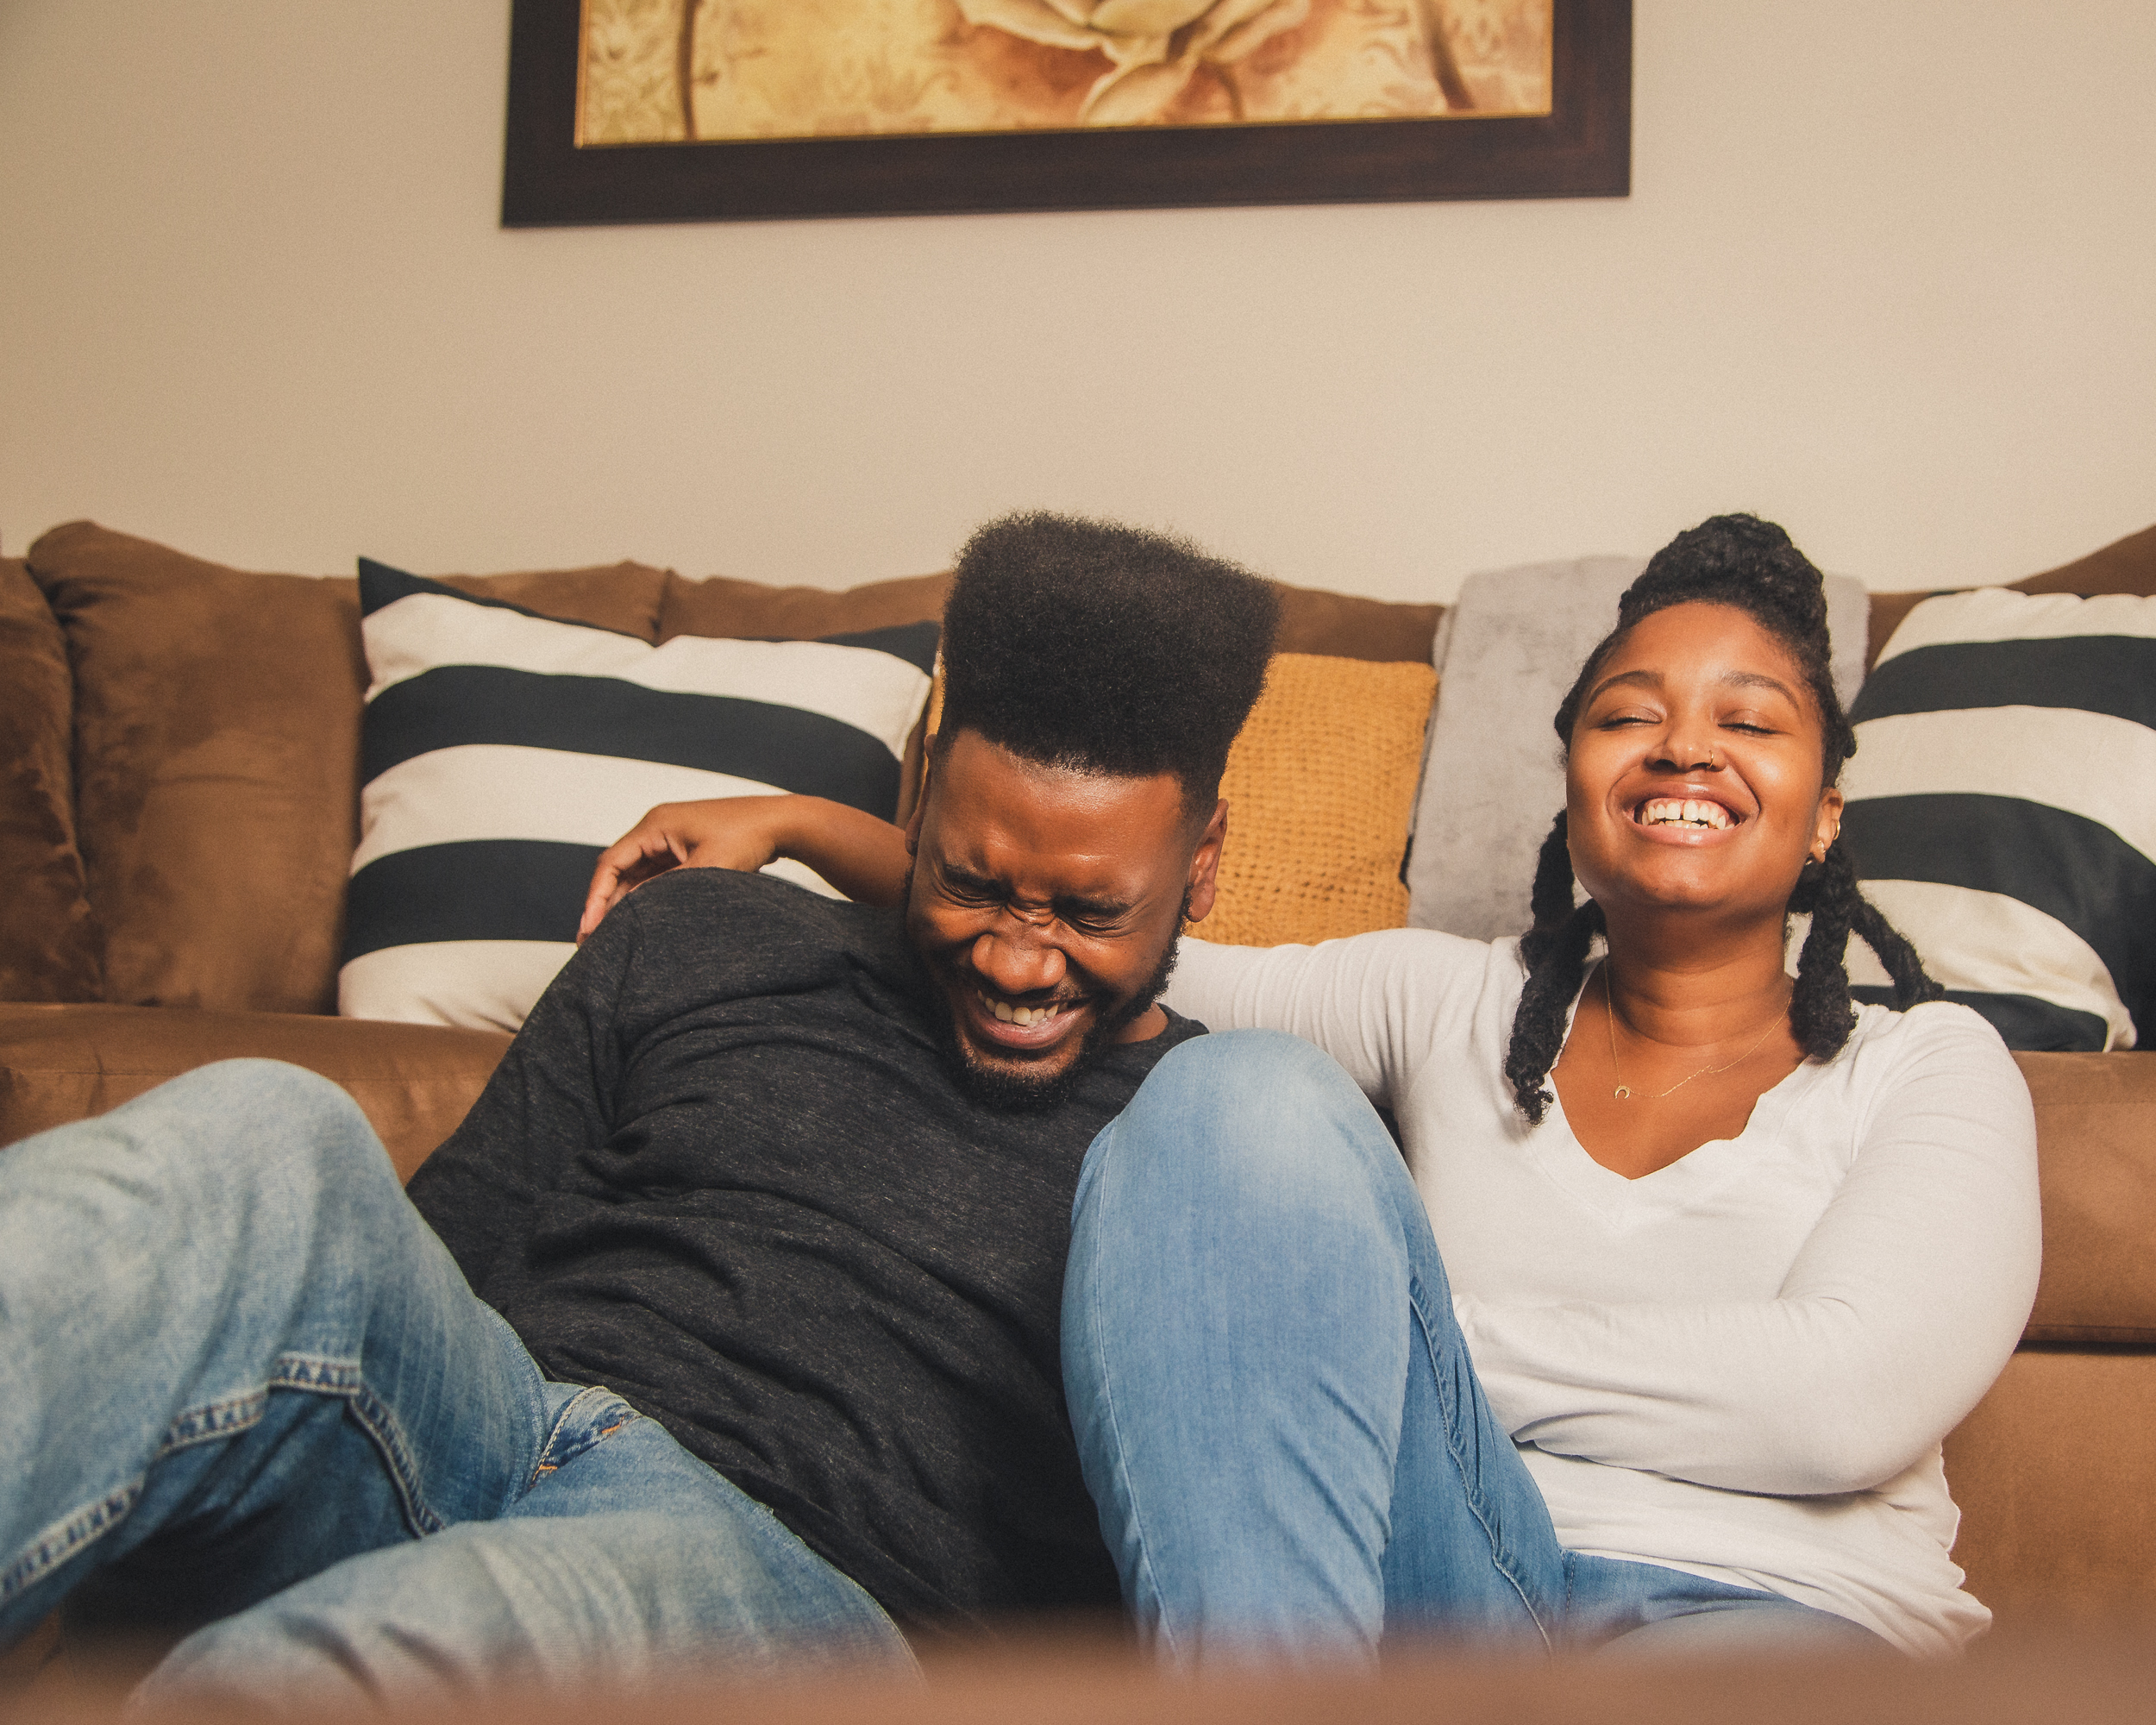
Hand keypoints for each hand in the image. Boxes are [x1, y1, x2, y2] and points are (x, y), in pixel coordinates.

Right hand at [578, 797, 792, 942]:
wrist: (783, 823)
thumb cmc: (747, 838)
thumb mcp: (703, 869)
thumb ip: (664, 889)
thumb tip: (631, 909)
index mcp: (655, 824)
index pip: (611, 863)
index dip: (596, 898)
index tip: (587, 929)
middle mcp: (658, 828)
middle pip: (620, 869)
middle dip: (605, 904)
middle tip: (592, 940)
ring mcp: (672, 838)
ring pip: (637, 874)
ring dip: (625, 902)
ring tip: (613, 936)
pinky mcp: (686, 849)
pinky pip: (656, 875)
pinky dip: (646, 896)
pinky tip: (641, 921)